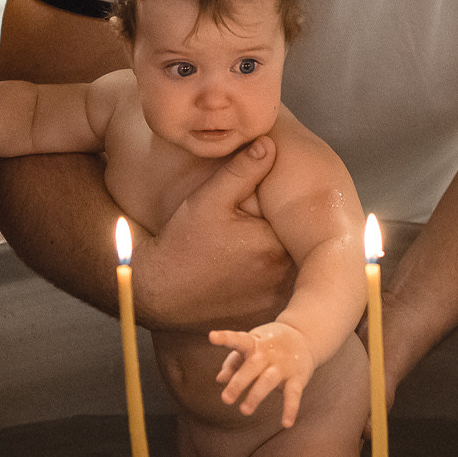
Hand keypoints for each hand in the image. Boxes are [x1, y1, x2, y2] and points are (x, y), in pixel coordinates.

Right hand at [131, 137, 290, 330]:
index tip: (274, 202)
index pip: (299, 219)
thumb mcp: (209, 199)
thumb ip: (242, 171)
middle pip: (299, 243)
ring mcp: (275, 298)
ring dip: (284, 253)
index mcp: (275, 247)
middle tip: (267, 221)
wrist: (158, 290)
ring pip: (293, 267)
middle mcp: (282, 277)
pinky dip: (273, 276)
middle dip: (288, 229)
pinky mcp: (265, 311)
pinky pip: (281, 288)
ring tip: (255, 244)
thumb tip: (269, 145)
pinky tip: (250, 267)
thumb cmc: (181, 243)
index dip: (288, 208)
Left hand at [208, 320, 316, 425]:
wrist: (305, 336)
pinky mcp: (297, 378)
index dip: (225, 338)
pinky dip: (290, 409)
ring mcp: (283, 366)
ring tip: (244, 411)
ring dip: (256, 395)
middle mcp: (268, 354)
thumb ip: (234, 362)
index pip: (238, 340)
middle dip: (238, 383)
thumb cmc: (269, 344)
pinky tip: (286, 424)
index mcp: (254, 343)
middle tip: (226, 399)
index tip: (211, 336)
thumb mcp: (251, 347)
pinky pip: (293, 394)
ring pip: (268, 381)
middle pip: (251, 366)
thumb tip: (220, 379)